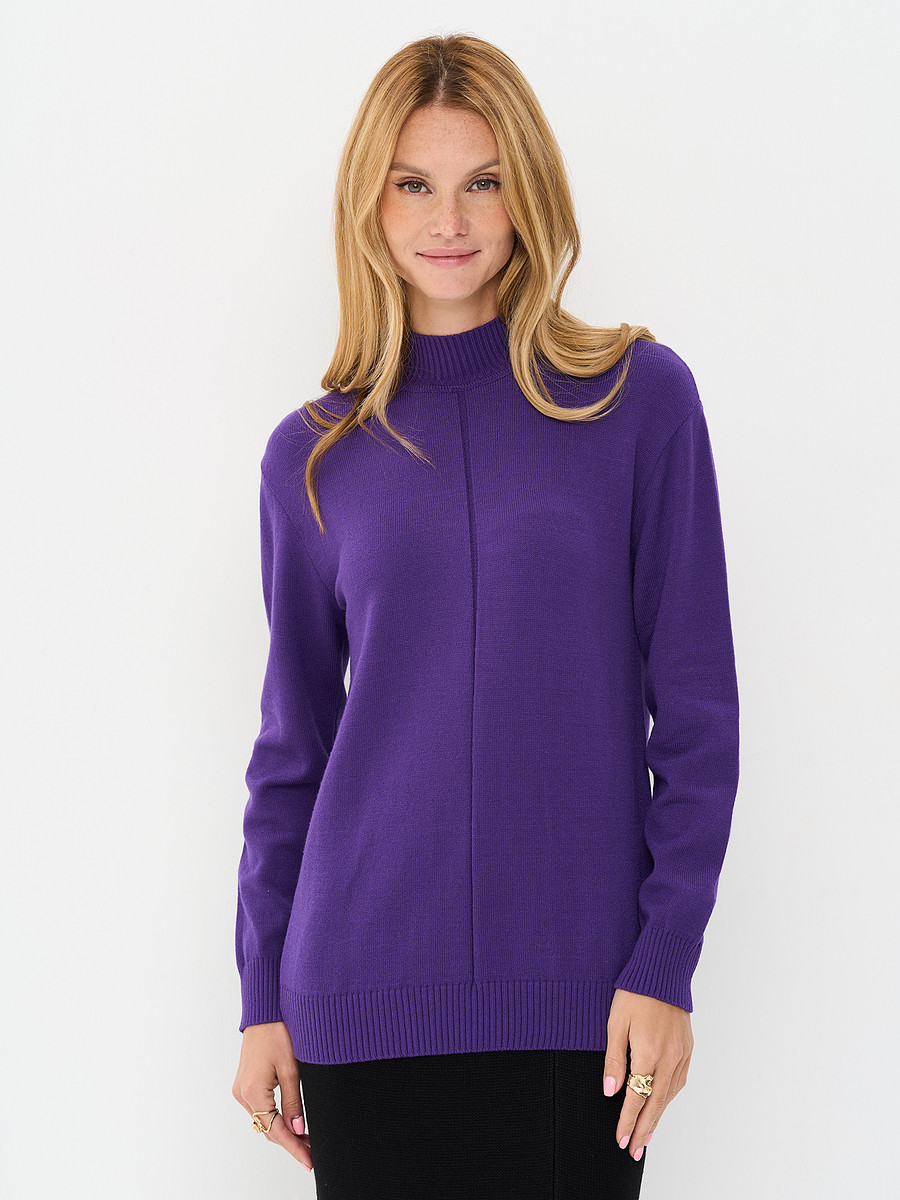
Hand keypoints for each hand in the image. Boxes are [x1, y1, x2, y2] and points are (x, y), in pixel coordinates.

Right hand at [232, 1021, 312, 1172]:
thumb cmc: (277, 1032)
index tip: (309, 1161)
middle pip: (268, 1128)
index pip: (275, 1130)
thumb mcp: (291, 1069)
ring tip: (306, 1139)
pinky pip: (260, 1109)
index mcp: (252, 1091)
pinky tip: (290, 1121)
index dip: (294, 1148)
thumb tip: (298, 1129)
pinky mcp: (244, 1084)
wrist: (264, 1011)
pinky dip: (274, 1118)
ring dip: (283, 1131)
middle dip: (290, 1141)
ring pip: (263, 1120)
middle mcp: (242, 1094)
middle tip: (312, 1152)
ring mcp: (241, 1089)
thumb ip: (294, 1102)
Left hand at [604, 988, 693, 1160]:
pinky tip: (661, 1105)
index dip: (627, 1121)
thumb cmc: (635, 993)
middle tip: (633, 1150)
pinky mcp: (688, 1048)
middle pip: (656, 1104)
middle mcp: (670, 1057)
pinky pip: (679, 1081)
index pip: (637, 1097)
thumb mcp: (616, 1023)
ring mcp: (682, 1053)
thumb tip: (611, 1092)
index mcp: (649, 1052)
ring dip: (657, 1117)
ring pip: (669, 1095)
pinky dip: (669, 1098)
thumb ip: (614, 1060)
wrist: (663, 970)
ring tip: (645, 1135)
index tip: (620, 1139)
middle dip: (643, 1130)